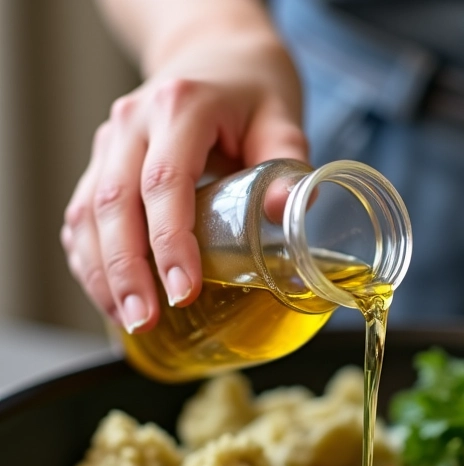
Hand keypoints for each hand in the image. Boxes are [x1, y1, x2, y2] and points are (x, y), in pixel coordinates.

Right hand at [60, 25, 307, 333]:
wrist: (215, 54)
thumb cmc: (253, 89)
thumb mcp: (282, 118)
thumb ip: (288, 164)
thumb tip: (288, 214)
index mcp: (179, 107)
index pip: (164, 183)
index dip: (170, 243)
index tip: (184, 291)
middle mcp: (133, 123)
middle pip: (113, 204)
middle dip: (127, 271)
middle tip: (147, 319)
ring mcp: (111, 141)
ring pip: (88, 212)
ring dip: (102, 272)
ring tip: (128, 319)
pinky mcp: (103, 161)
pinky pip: (82, 213)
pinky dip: (90, 258)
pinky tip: (109, 293)